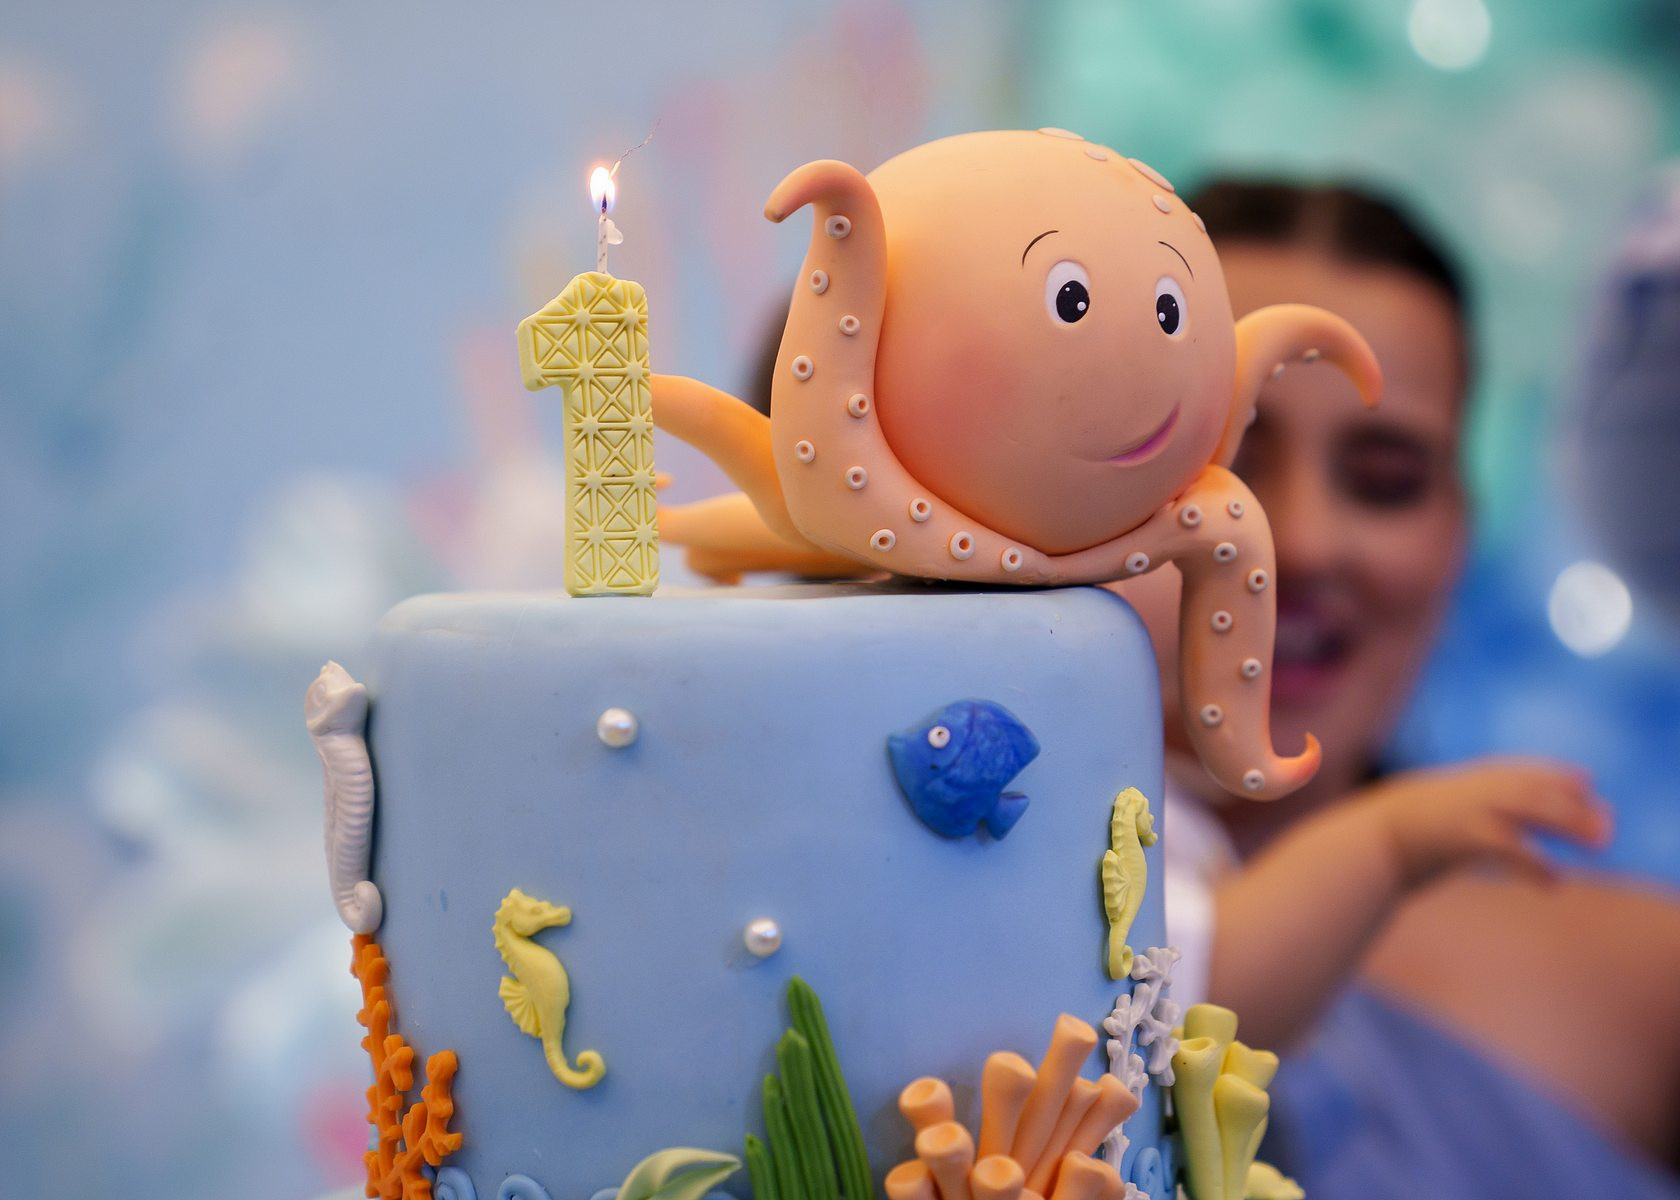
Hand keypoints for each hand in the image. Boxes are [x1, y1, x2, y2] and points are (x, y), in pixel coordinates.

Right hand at [1363, 759, 1611, 887]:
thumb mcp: (1414, 827)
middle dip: (1570, 803)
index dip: (1550, 773)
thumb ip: (1442, 827)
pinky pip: (1506, 844)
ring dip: (1567, 822)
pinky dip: (1533, 861)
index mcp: (1452, 787)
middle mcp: (1461, 791)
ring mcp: (1460, 809)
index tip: (1584, 780)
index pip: (1512, 772)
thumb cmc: (1377, 846)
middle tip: (1606, 826)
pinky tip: (1553, 880)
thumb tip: (1451, 842)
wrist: (1353, 848)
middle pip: (1528, 788)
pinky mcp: (1458, 834)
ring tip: (1602, 843)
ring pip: (1526, 806)